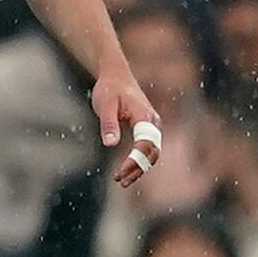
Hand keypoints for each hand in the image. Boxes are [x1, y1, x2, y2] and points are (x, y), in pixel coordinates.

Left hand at [97, 67, 161, 186]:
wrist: (116, 76)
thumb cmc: (109, 89)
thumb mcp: (105, 105)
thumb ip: (108, 124)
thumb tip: (110, 144)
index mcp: (144, 116)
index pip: (144, 145)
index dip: (133, 161)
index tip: (119, 173)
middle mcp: (153, 122)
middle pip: (152, 152)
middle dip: (137, 169)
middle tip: (120, 181)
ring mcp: (152, 126)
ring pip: (152, 153)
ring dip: (139, 168)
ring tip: (122, 181)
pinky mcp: (147, 128)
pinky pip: (147, 148)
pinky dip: (140, 161)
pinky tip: (127, 170)